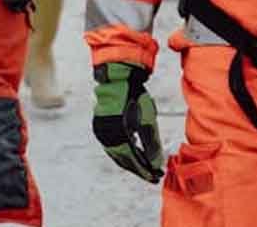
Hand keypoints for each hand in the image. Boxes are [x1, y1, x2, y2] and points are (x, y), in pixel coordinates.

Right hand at [92, 62, 163, 182]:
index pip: (133, 161)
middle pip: (124, 160)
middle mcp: (107, 137)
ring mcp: (101, 133)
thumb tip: (157, 164)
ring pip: (116, 155)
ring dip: (130, 162)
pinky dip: (122, 153)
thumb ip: (152, 144)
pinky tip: (132, 154)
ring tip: (144, 167)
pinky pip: (111, 146)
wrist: (118, 79)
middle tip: (152, 175)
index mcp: (119, 136)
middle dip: (139, 169)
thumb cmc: (135, 97)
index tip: (156, 177)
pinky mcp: (100, 127)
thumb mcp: (148, 121)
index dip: (145, 170)